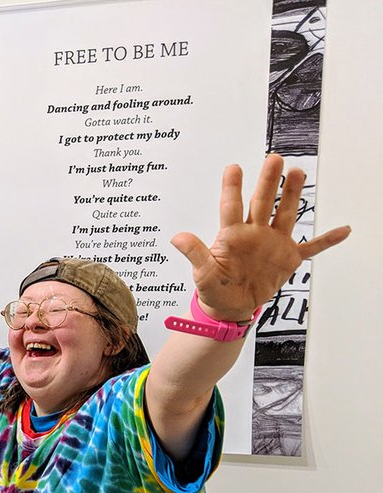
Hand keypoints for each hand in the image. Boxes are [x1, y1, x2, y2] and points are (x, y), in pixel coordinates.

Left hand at [171, 154, 350, 321]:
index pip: (231, 207)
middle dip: (269, 181)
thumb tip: (177, 237)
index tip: (232, 167)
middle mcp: (255, 233)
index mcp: (232, 236)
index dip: (232, 188)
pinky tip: (343, 230)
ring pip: (285, 214)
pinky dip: (327, 240)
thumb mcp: (202, 273)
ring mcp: (273, 244)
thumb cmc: (214, 287)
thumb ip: (195, 253)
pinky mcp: (288, 258)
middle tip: (273, 159)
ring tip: (297, 172)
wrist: (230, 305)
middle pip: (262, 202)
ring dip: (292, 195)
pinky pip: (312, 247)